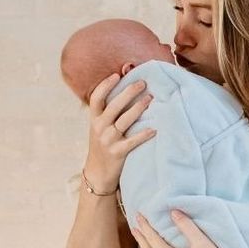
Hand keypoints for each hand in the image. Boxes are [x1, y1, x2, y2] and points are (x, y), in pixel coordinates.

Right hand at [82, 74, 154, 192]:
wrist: (98, 173)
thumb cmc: (103, 145)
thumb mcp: (100, 127)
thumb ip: (109, 112)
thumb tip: (124, 90)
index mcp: (94, 119)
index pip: (96, 98)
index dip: (105, 85)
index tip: (117, 75)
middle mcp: (99, 128)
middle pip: (114, 106)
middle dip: (128, 93)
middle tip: (143, 83)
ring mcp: (108, 140)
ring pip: (124, 121)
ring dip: (138, 108)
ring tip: (150, 98)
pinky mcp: (117, 153)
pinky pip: (132, 141)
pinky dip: (143, 135)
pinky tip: (154, 129)